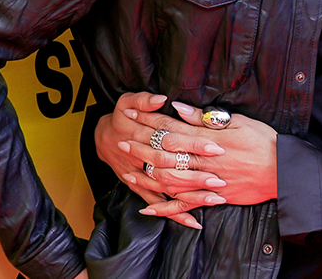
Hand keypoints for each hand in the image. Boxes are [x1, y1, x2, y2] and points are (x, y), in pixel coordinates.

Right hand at [97, 93, 226, 228]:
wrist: (102, 138)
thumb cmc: (121, 117)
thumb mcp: (127, 102)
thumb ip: (144, 100)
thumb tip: (161, 99)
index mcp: (143, 132)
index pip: (172, 138)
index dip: (194, 142)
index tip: (215, 146)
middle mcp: (142, 156)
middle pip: (172, 167)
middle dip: (196, 174)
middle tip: (219, 179)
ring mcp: (140, 175)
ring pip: (167, 187)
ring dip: (190, 195)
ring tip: (214, 199)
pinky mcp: (140, 187)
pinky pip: (158, 203)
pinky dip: (174, 213)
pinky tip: (193, 222)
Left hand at [123, 101, 278, 218]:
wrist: (282, 170)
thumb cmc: (263, 142)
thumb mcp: (237, 121)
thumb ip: (205, 118)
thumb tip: (178, 108)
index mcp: (208, 140)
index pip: (172, 130)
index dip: (150, 123)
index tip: (133, 116)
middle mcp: (204, 162)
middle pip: (165, 155)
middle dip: (142, 149)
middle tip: (122, 144)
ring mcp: (207, 182)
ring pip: (170, 181)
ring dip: (148, 177)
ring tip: (128, 173)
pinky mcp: (214, 197)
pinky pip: (185, 206)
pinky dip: (166, 209)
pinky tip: (149, 209)